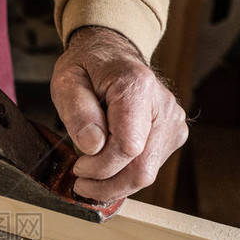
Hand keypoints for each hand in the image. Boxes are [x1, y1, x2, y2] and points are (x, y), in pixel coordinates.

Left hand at [50, 27, 187, 201]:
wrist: (112, 54)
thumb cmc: (88, 67)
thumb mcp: (67, 82)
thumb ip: (77, 112)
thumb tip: (93, 146)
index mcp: (137, 87)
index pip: (128, 147)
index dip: (100, 167)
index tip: (78, 166)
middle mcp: (164, 106)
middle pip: (141, 169)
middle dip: (106, 185)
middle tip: (80, 182)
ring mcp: (173, 123)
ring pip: (146, 175)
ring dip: (113, 182)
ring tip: (89, 170)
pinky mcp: (172, 136)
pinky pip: (148, 169)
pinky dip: (123, 175)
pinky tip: (106, 164)